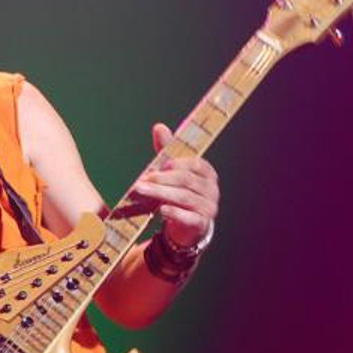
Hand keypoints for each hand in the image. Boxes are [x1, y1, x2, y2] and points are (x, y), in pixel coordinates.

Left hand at [132, 123, 218, 247]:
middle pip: (186, 181)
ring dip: (161, 194)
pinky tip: (161, 210)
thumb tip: (159, 126)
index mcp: (207, 173)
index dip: (176, 164)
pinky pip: (189, 217)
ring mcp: (209, 207)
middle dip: (162, 180)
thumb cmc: (179, 192)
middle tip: (140, 181)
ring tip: (141, 192)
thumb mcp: (172, 171)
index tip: (158, 165)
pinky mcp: (201, 224)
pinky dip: (174, 213)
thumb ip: (166, 151)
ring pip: (185, 198)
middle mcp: (212, 189)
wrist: (187, 225)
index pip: (194, 164)